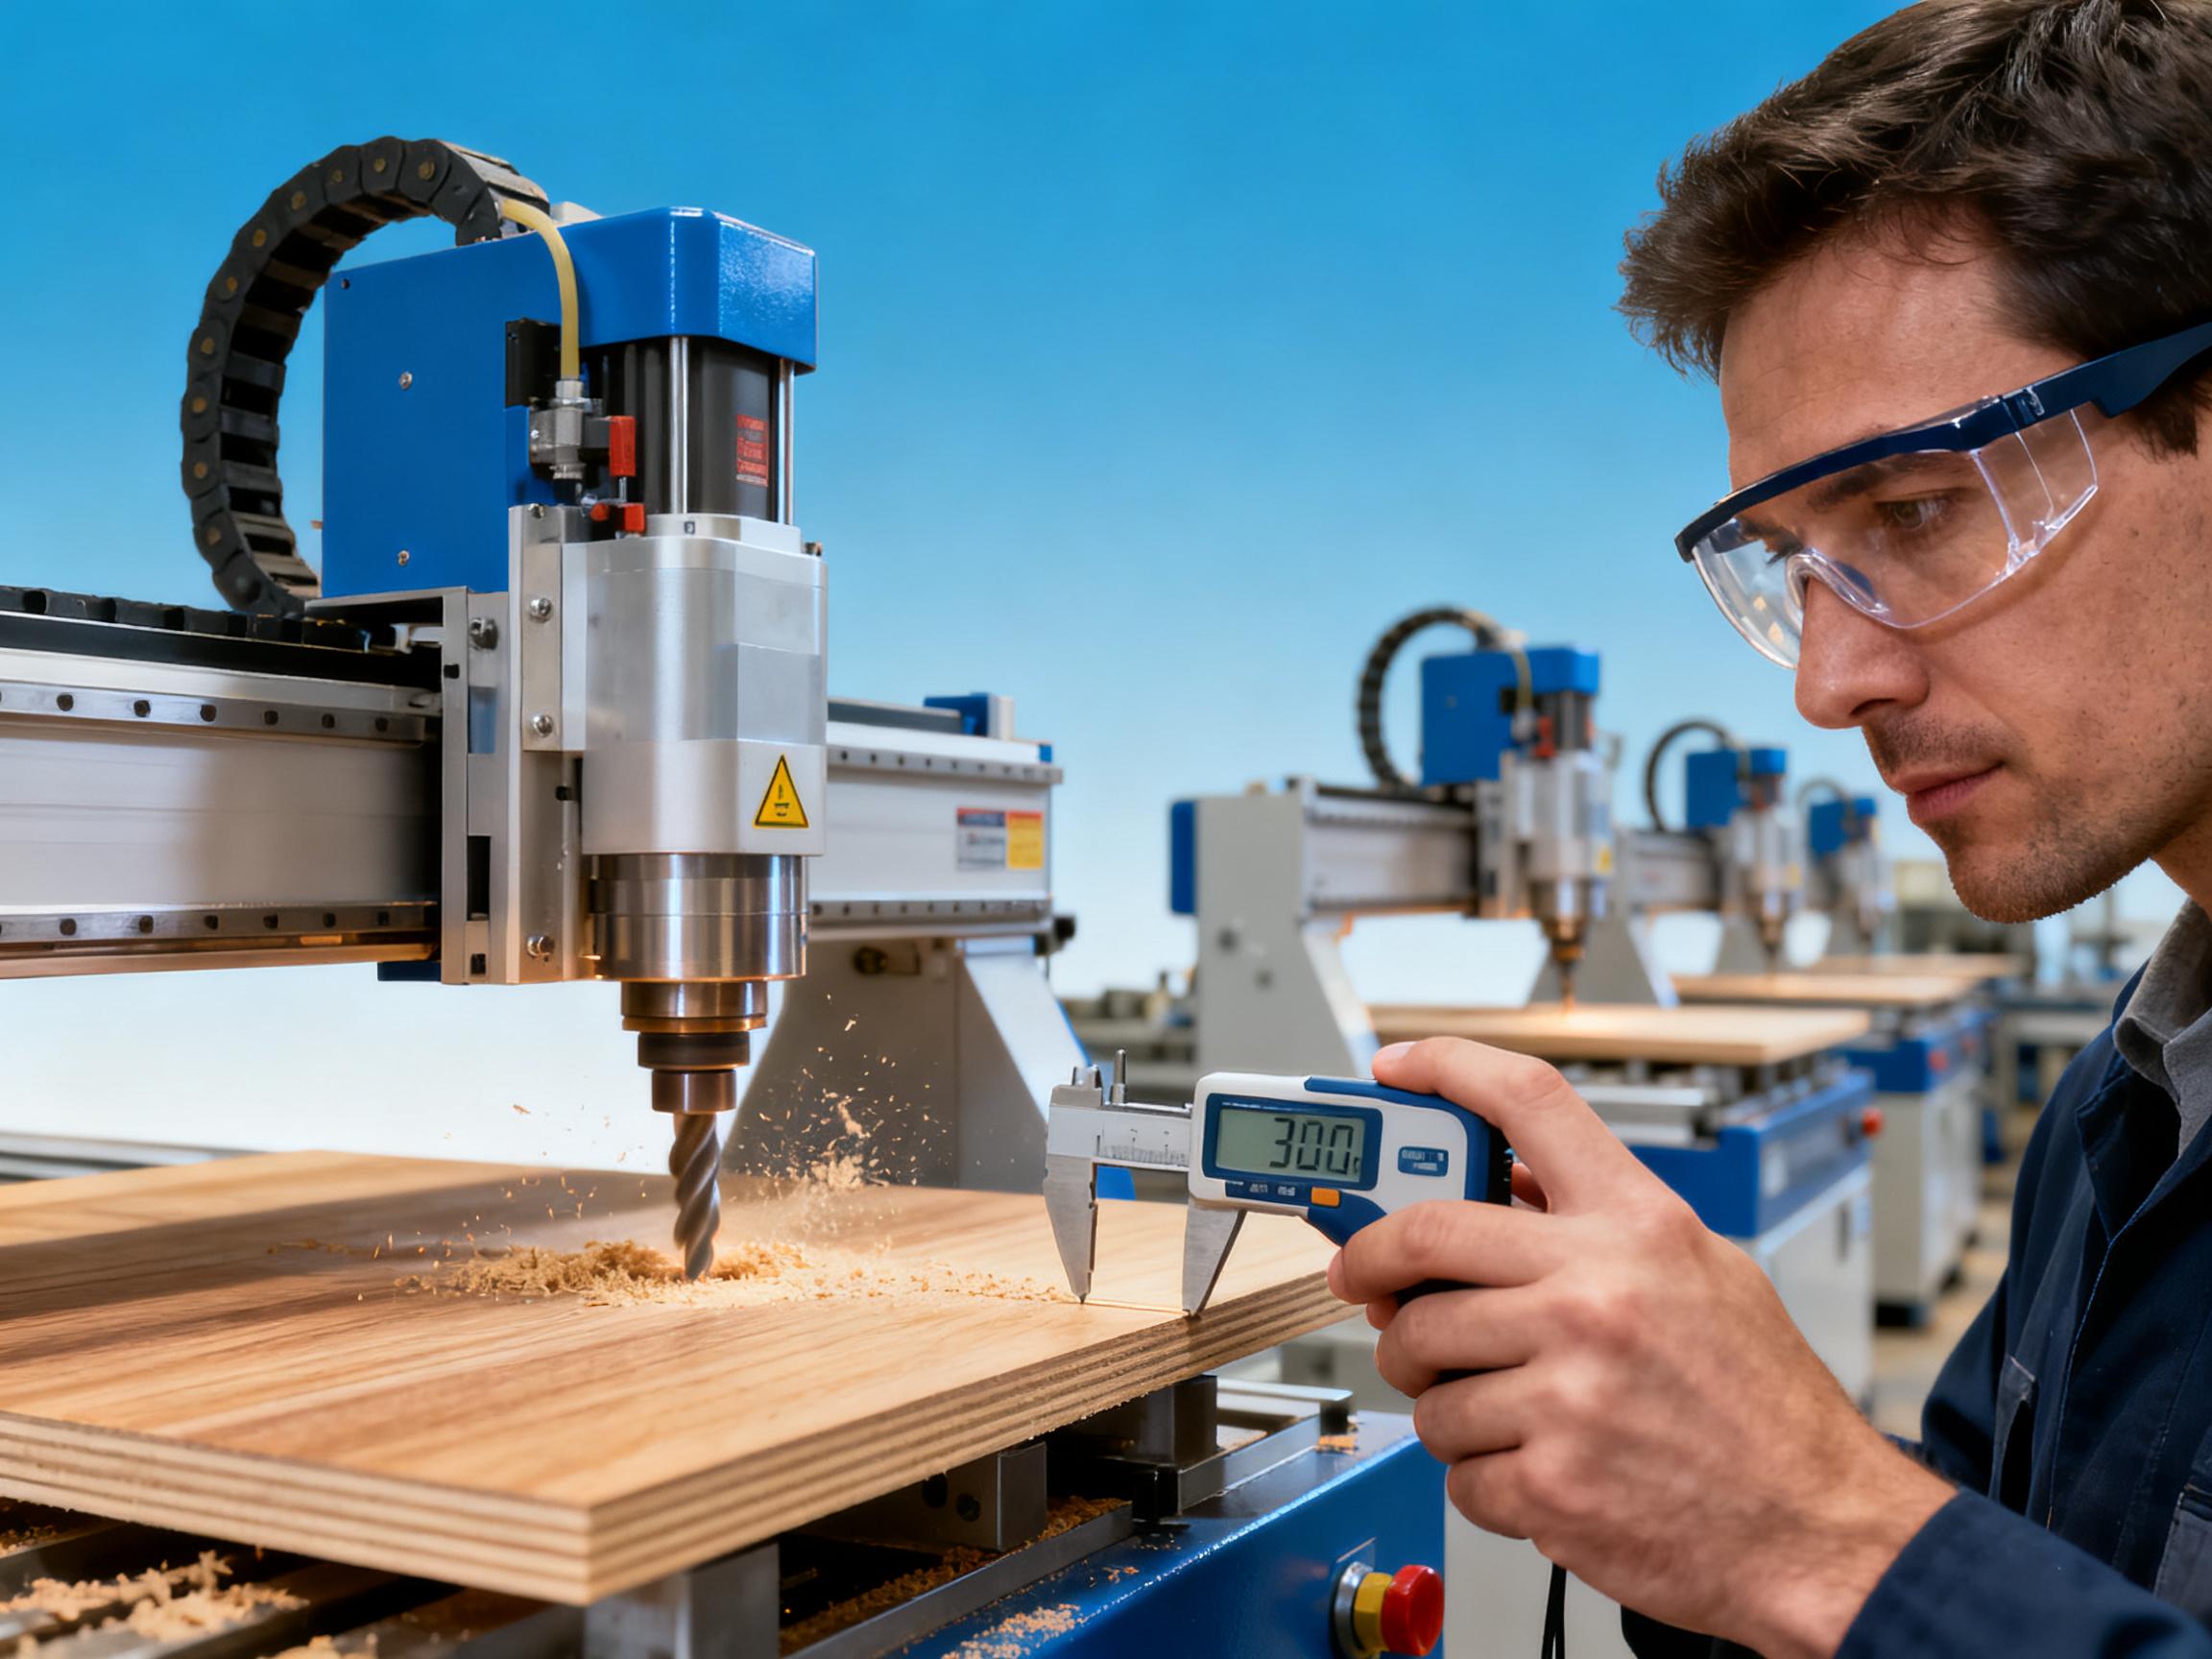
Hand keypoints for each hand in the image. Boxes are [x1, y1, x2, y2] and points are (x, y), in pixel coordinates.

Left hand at [1328, 1038, 1951, 1658]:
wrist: (1822, 1529)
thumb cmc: (1764, 1408)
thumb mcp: (1702, 1272)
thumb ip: (1601, 1225)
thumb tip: (1503, 1186)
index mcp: (1637, 1226)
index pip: (1526, 1101)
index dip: (1446, 1066)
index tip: (1395, 1067)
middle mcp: (1596, 1293)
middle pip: (1420, 1237)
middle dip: (1374, 1265)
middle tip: (1367, 1283)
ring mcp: (1568, 1387)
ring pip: (1421, 1364)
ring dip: (1437, 1392)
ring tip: (1497, 1403)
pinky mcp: (1549, 1478)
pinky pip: (1453, 1462)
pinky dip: (1478, 1472)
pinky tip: (1534, 1464)